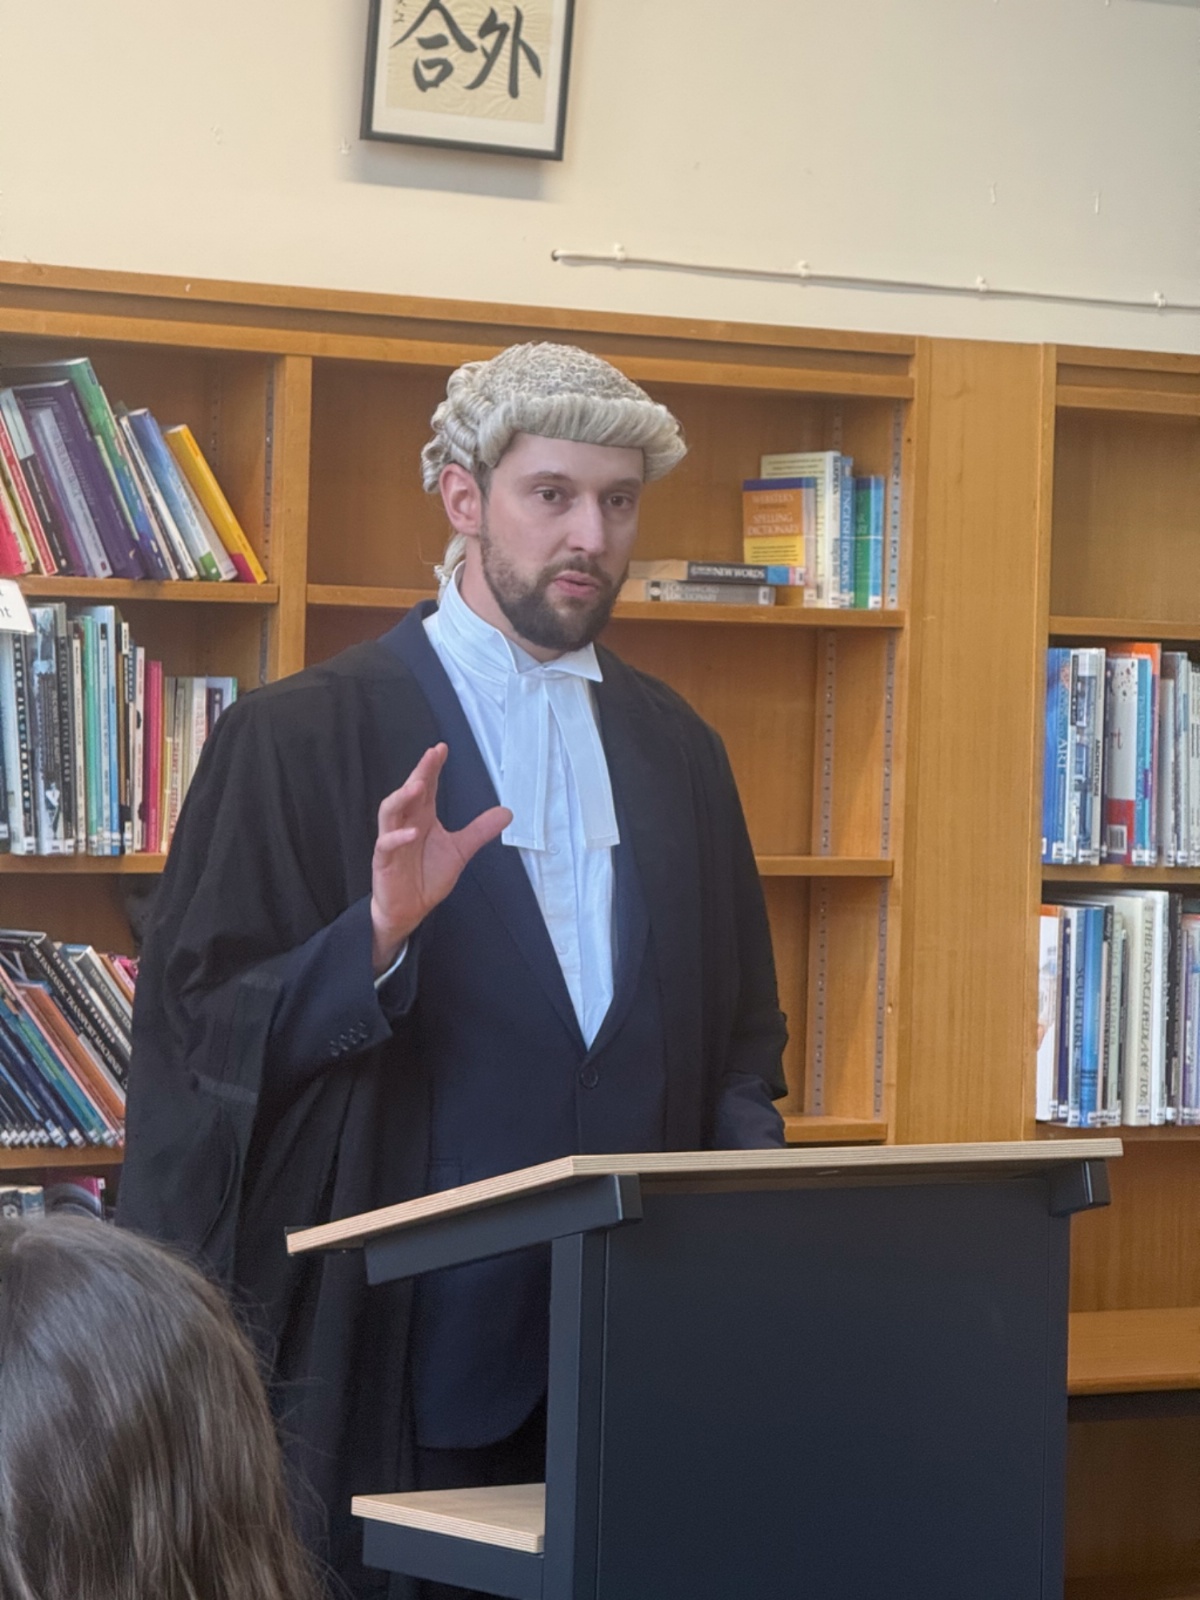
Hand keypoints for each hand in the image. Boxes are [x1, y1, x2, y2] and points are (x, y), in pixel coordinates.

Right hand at [370, 744, 510, 973]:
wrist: (409, 910)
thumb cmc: (427, 876)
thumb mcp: (460, 851)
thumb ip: (480, 831)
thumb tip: (507, 812)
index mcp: (422, 818)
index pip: (427, 786)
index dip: (432, 767)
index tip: (442, 749)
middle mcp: (406, 823)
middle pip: (409, 792)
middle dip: (420, 773)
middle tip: (431, 755)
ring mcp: (393, 840)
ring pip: (390, 812)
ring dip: (402, 797)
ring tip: (418, 785)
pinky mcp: (384, 860)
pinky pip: (386, 844)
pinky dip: (398, 837)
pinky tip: (413, 832)